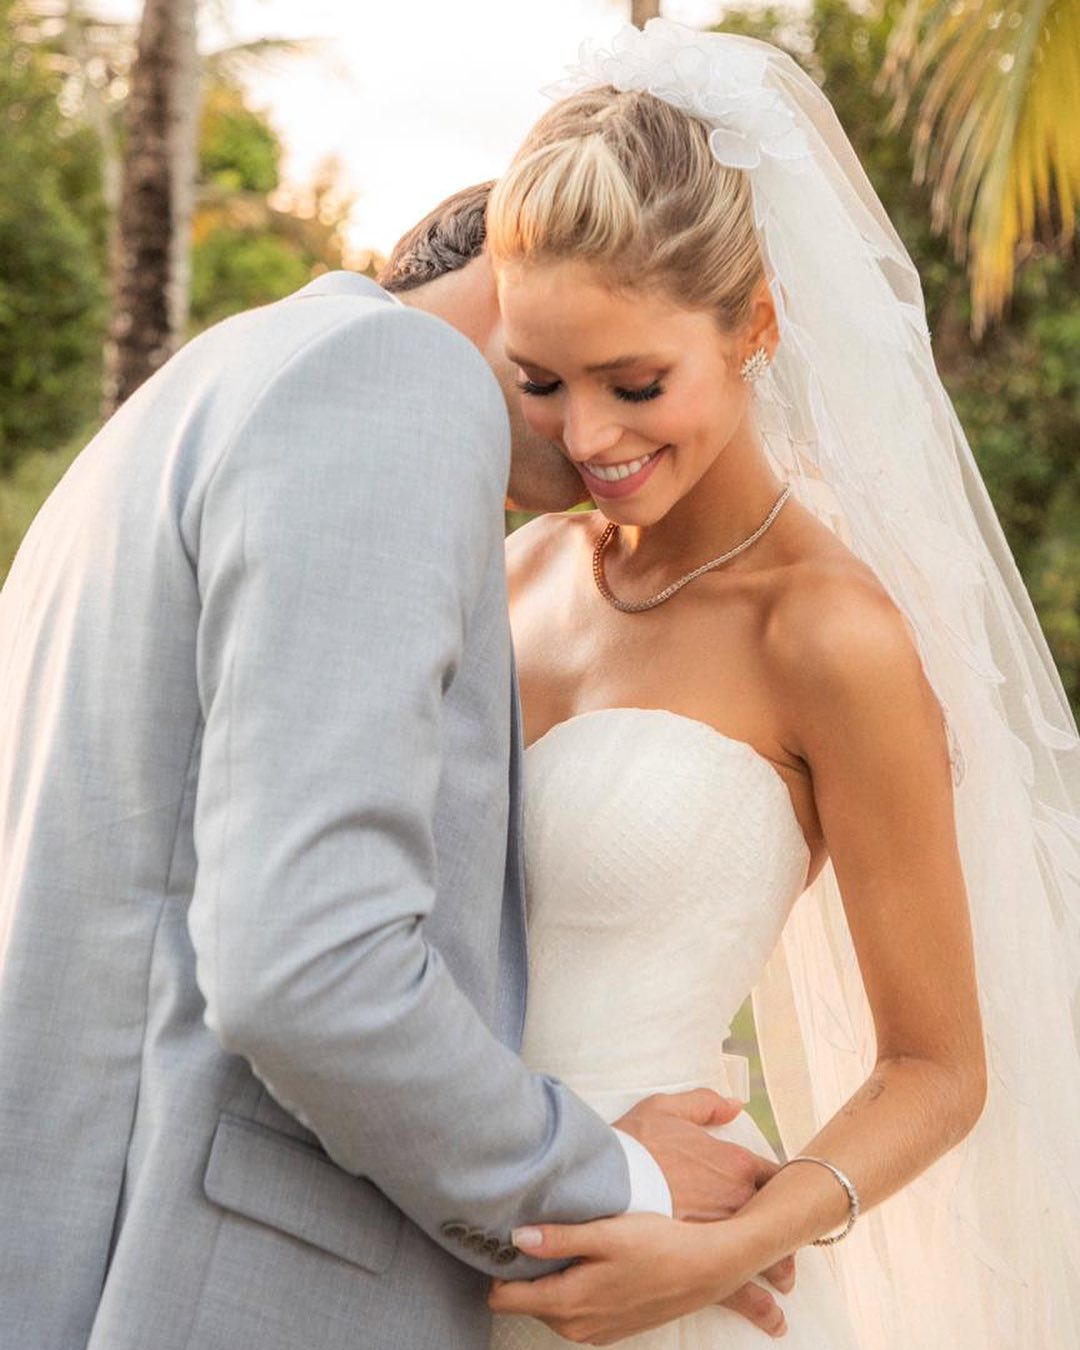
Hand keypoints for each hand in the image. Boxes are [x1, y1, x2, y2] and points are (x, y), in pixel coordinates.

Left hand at [488, 1213, 784, 1344]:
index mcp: (567, 1303)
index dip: (499, 1265)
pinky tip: (591, 1259)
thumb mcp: (606, 1233)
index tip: (504, 1235)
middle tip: (539, 1228)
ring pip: (549, 1303)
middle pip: (525, 1298)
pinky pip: (573, 1309)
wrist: (706, 1268)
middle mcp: (574, 1326)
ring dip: (551, 1275)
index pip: (503, 1297)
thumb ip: (558, 1238)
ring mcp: (592, 1331)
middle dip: (524, 1268)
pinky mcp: (609, 1328)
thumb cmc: (657, 1245)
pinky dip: (572, 1285)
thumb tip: (515, 1237)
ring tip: (569, 1240)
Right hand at [613, 1089, 796, 1327]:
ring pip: (766, 1260)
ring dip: (778, 1271)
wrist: (603, 1185)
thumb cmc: (633, 1145)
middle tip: (788, 1242)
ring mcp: (724, 1240)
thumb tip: (733, 1106)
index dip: (782, 1188)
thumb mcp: (666, 1109)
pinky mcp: (703, 1271)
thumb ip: (704, 1104)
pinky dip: (759, 1306)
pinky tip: (771, 1318)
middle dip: (785, 1233)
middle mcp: (738, 1204)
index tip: (783, 1197)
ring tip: (783, 1283)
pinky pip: (741, 1292)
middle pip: (778, 1222)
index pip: (775, 1177)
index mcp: (734, 1165)